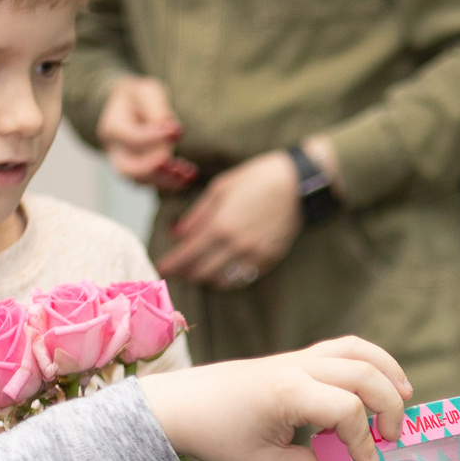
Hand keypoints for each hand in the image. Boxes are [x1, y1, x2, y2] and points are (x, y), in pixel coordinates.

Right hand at [100, 75, 197, 189]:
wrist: (128, 109)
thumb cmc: (139, 98)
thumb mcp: (147, 92)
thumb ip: (157, 108)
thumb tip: (169, 128)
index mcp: (112, 127)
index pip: (132, 137)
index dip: (154, 137)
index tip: (178, 130)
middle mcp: (114, 151)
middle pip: (129, 169)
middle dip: (154, 168)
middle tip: (177, 165)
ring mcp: (124, 165)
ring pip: (141, 181)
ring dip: (166, 180)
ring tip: (189, 172)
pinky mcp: (138, 174)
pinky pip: (152, 183)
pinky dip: (171, 182)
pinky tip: (189, 174)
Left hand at [141, 338, 413, 460]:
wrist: (182, 404)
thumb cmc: (218, 436)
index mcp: (287, 393)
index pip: (346, 410)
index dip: (364, 441)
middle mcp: (297, 366)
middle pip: (363, 374)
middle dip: (387, 407)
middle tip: (390, 440)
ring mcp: (299, 356)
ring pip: (359, 350)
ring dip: (388, 373)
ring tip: (404, 401)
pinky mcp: (298, 356)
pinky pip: (345, 347)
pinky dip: (371, 360)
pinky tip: (382, 383)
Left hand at [161, 150, 300, 288]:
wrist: (298, 185)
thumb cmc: (257, 179)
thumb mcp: (220, 188)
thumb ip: (197, 214)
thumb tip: (177, 234)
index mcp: (220, 226)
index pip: (187, 255)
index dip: (171, 264)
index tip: (161, 267)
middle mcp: (236, 246)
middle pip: (201, 273)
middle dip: (185, 274)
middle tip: (177, 271)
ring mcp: (254, 256)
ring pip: (222, 281)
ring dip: (205, 279)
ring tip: (197, 271)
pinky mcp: (269, 261)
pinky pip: (242, 279)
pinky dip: (227, 279)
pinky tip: (221, 270)